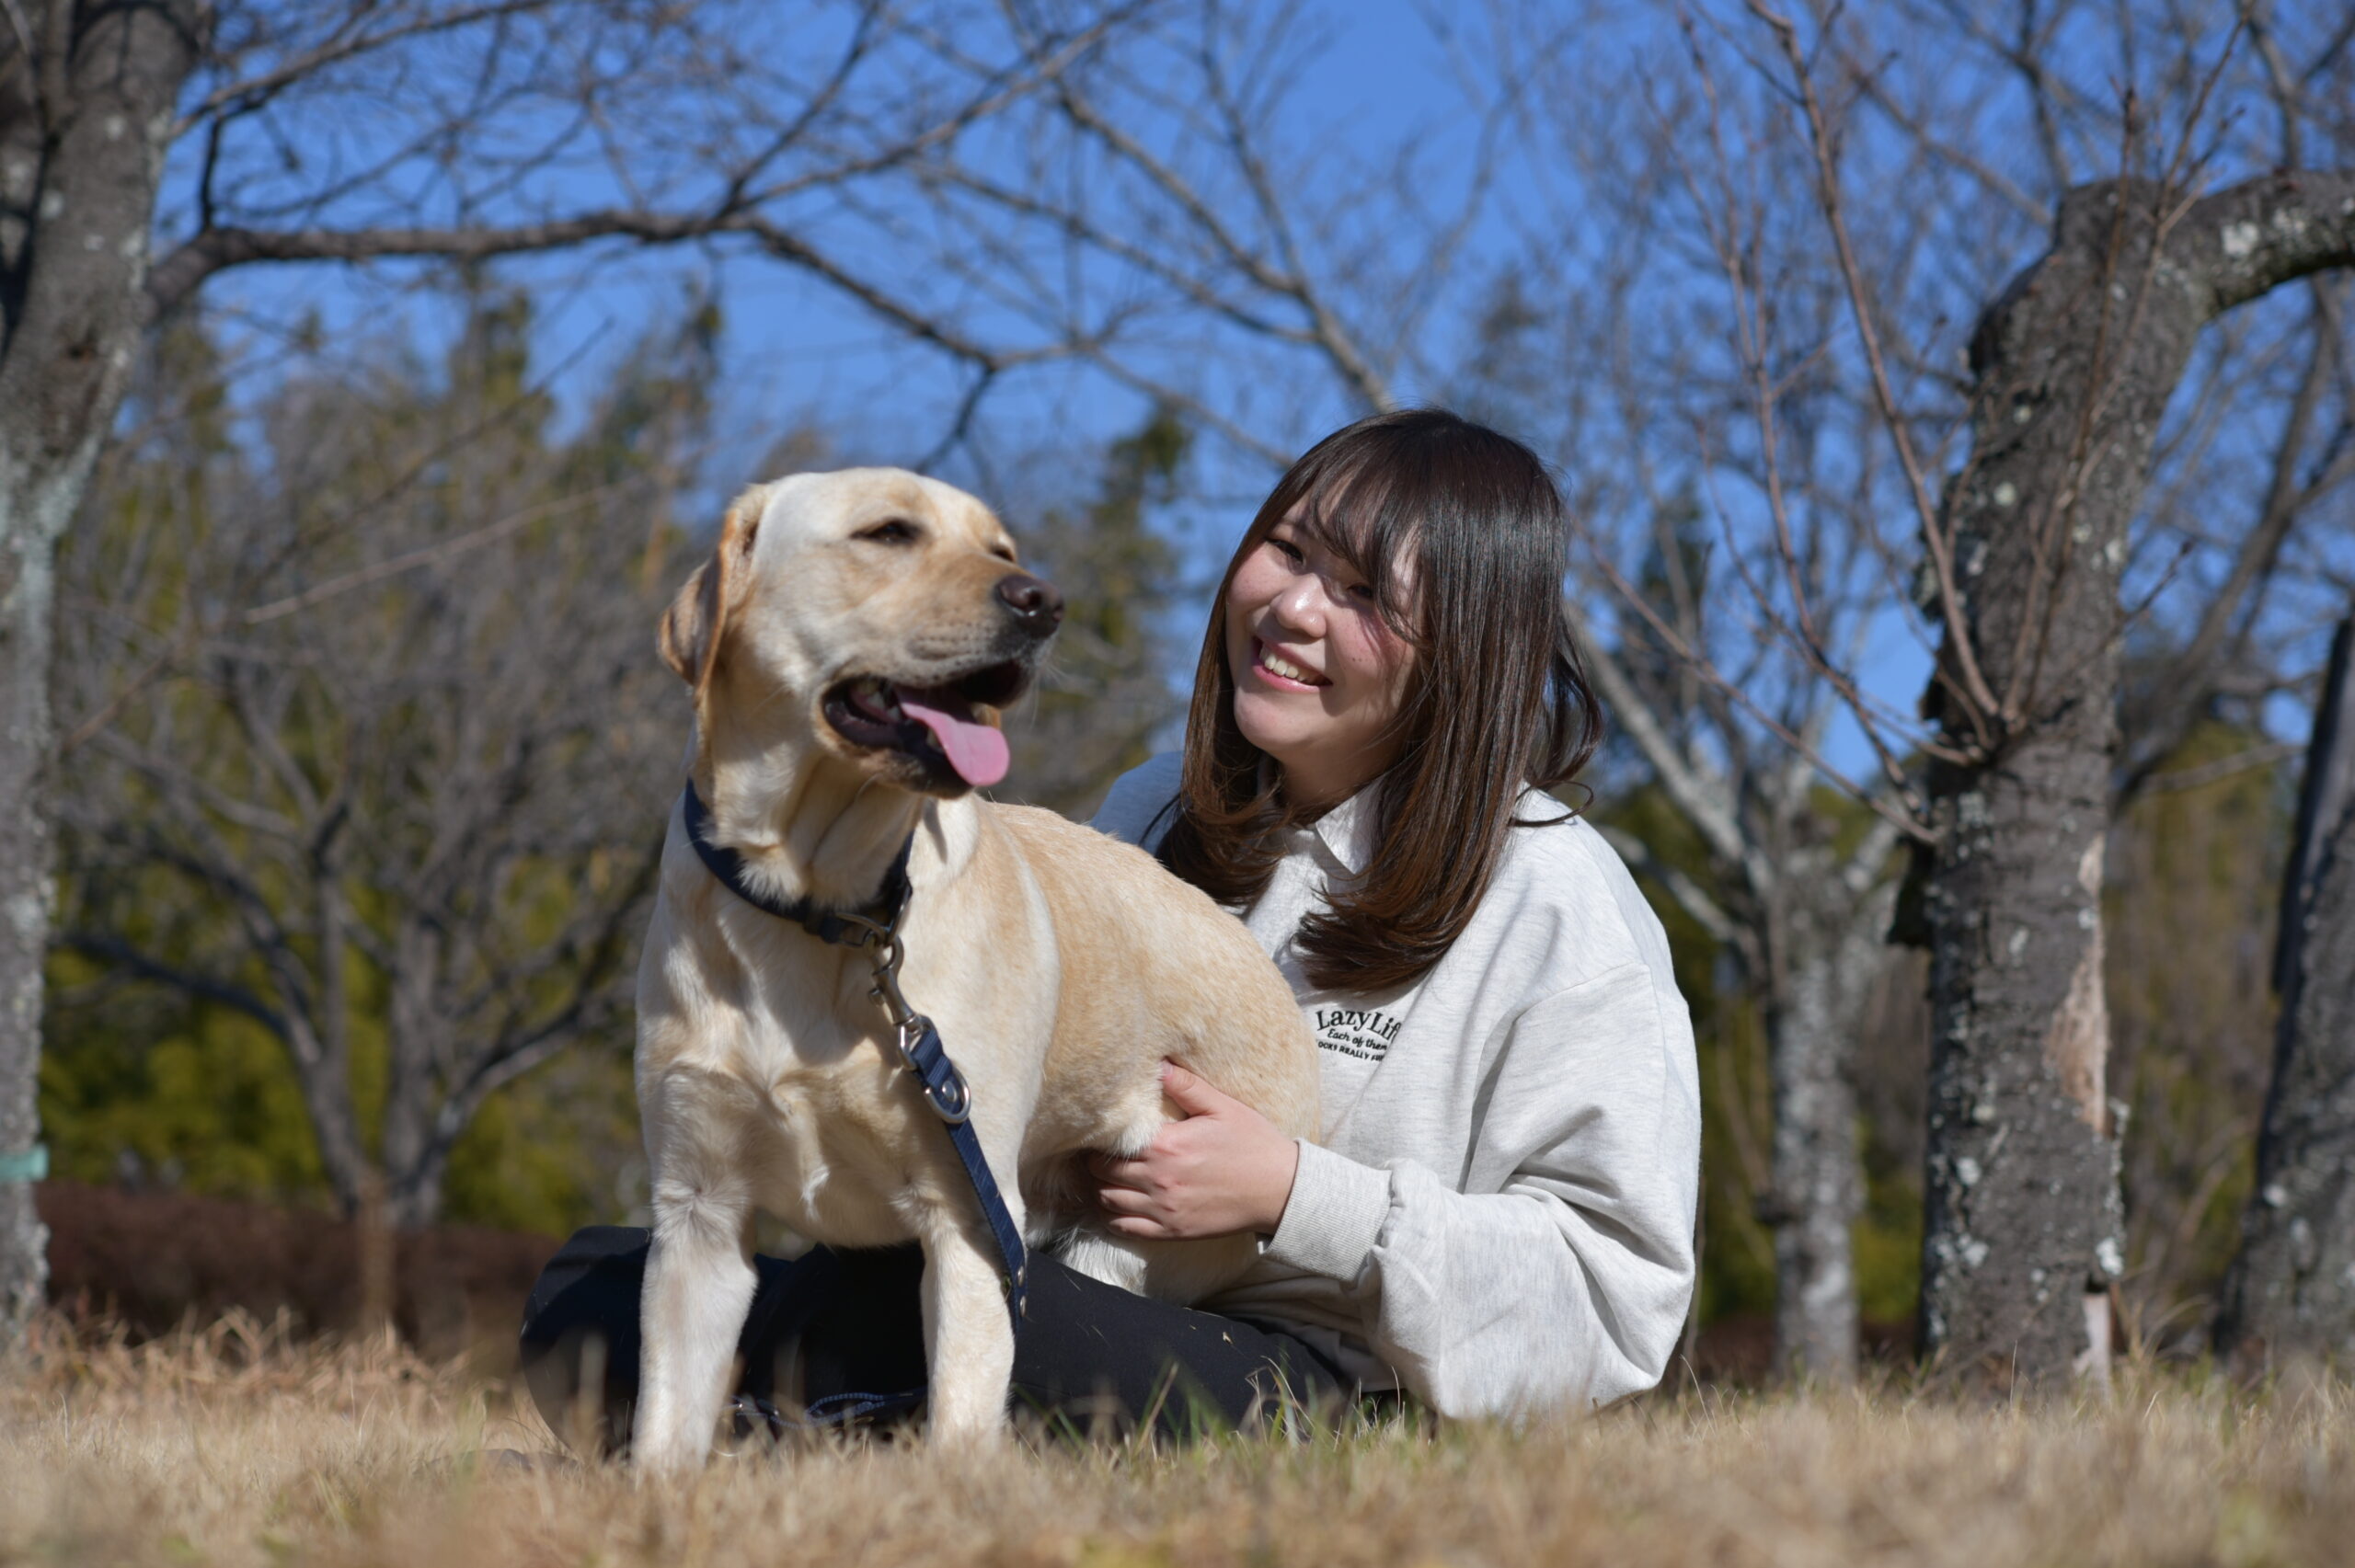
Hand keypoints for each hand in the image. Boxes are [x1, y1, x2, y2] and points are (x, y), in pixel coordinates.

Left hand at [1089, 1061, 1300, 1240]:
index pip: (1112, 1144)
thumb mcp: (1223, 1107)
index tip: (1099, 1133)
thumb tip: (1159, 1065)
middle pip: (1102, 1173)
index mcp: (1168, 1146)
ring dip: (1100, 1189)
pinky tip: (1116, 1206)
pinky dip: (1112, 1218)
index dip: (1100, 1139)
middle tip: (1098, 1155)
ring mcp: (1164, 1209)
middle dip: (1095, 1163)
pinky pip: (1126, 1228)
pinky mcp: (1172, 1232)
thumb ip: (1187, 1087)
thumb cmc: (1253, 1144)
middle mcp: (1159, 1180)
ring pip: (1108, 1201)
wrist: (1280, 1190)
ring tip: (1104, 1178)